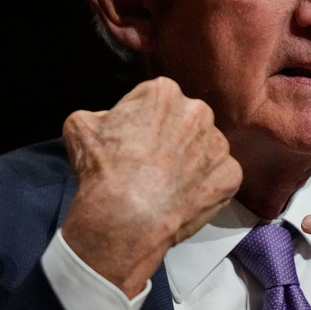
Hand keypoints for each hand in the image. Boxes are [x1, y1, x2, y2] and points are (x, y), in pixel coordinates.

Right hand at [61, 77, 241, 297]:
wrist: (125, 216)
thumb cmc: (102, 169)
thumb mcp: (80, 127)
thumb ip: (99, 115)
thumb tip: (108, 120)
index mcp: (164, 92)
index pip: (156, 100)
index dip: (143, 121)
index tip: (134, 141)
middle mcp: (198, 111)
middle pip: (186, 121)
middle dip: (173, 137)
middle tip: (153, 163)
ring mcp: (218, 144)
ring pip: (205, 148)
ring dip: (192, 161)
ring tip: (168, 184)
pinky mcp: (230, 174)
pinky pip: (219, 177)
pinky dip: (206, 186)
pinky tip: (184, 198)